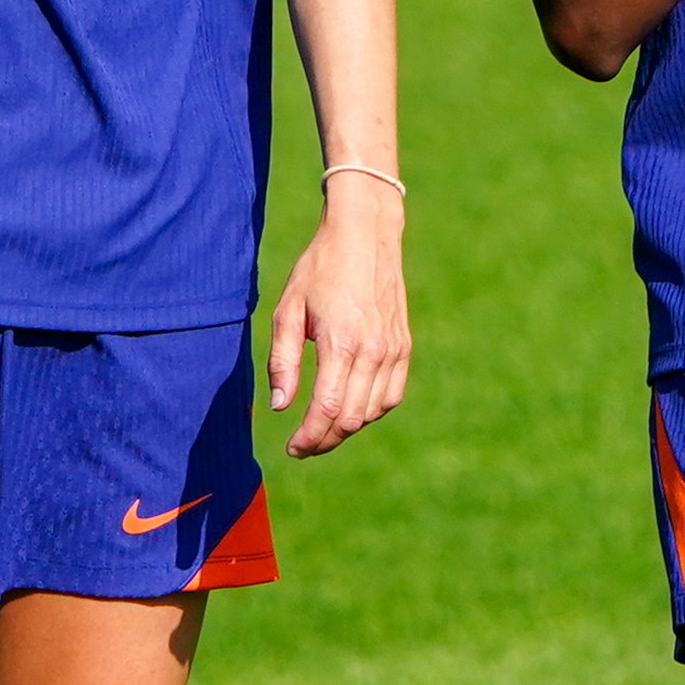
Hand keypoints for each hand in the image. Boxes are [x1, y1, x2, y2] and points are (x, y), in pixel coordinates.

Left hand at [265, 181, 411, 457]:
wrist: (365, 235)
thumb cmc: (320, 269)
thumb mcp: (288, 310)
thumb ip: (283, 362)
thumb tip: (280, 407)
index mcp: (341, 344)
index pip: (328, 411)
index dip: (309, 437)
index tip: (292, 449)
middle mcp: (373, 352)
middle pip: (351, 419)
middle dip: (324, 440)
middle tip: (302, 445)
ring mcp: (393, 350)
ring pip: (372, 412)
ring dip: (346, 428)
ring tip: (322, 428)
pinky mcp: (403, 346)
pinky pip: (391, 395)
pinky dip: (371, 411)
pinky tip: (350, 409)